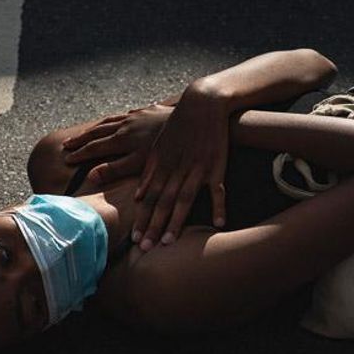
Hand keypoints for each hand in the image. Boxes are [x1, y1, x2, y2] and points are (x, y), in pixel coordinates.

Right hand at [61, 104, 173, 184]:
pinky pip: (127, 113)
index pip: (94, 148)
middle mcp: (125, 125)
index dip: (79, 154)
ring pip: (110, 121)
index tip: (66, 159)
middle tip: (66, 145)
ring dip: (96, 128)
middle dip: (81, 139)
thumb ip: (116, 170)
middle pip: (98, 132)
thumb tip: (92, 176)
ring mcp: (137, 115)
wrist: (191, 118)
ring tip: (86, 133)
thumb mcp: (141, 163)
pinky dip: (117, 118)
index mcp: (121, 139)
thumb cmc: (168, 148)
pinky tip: (118, 120)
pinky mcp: (149, 110)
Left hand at [133, 83, 229, 250]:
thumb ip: (149, 172)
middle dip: (153, 226)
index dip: (141, 219)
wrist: (202, 104)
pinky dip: (219, 206)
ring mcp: (197, 169)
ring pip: (184, 199)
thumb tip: (139, 196)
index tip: (134, 239)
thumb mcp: (159, 147)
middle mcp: (176, 170)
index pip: (149, 198)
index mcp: (161, 166)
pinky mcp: (217, 165)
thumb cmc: (179, 126)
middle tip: (145, 249)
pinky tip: (219, 223)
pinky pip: (218, 189)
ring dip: (176, 221)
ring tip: (169, 242)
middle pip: (163, 203)